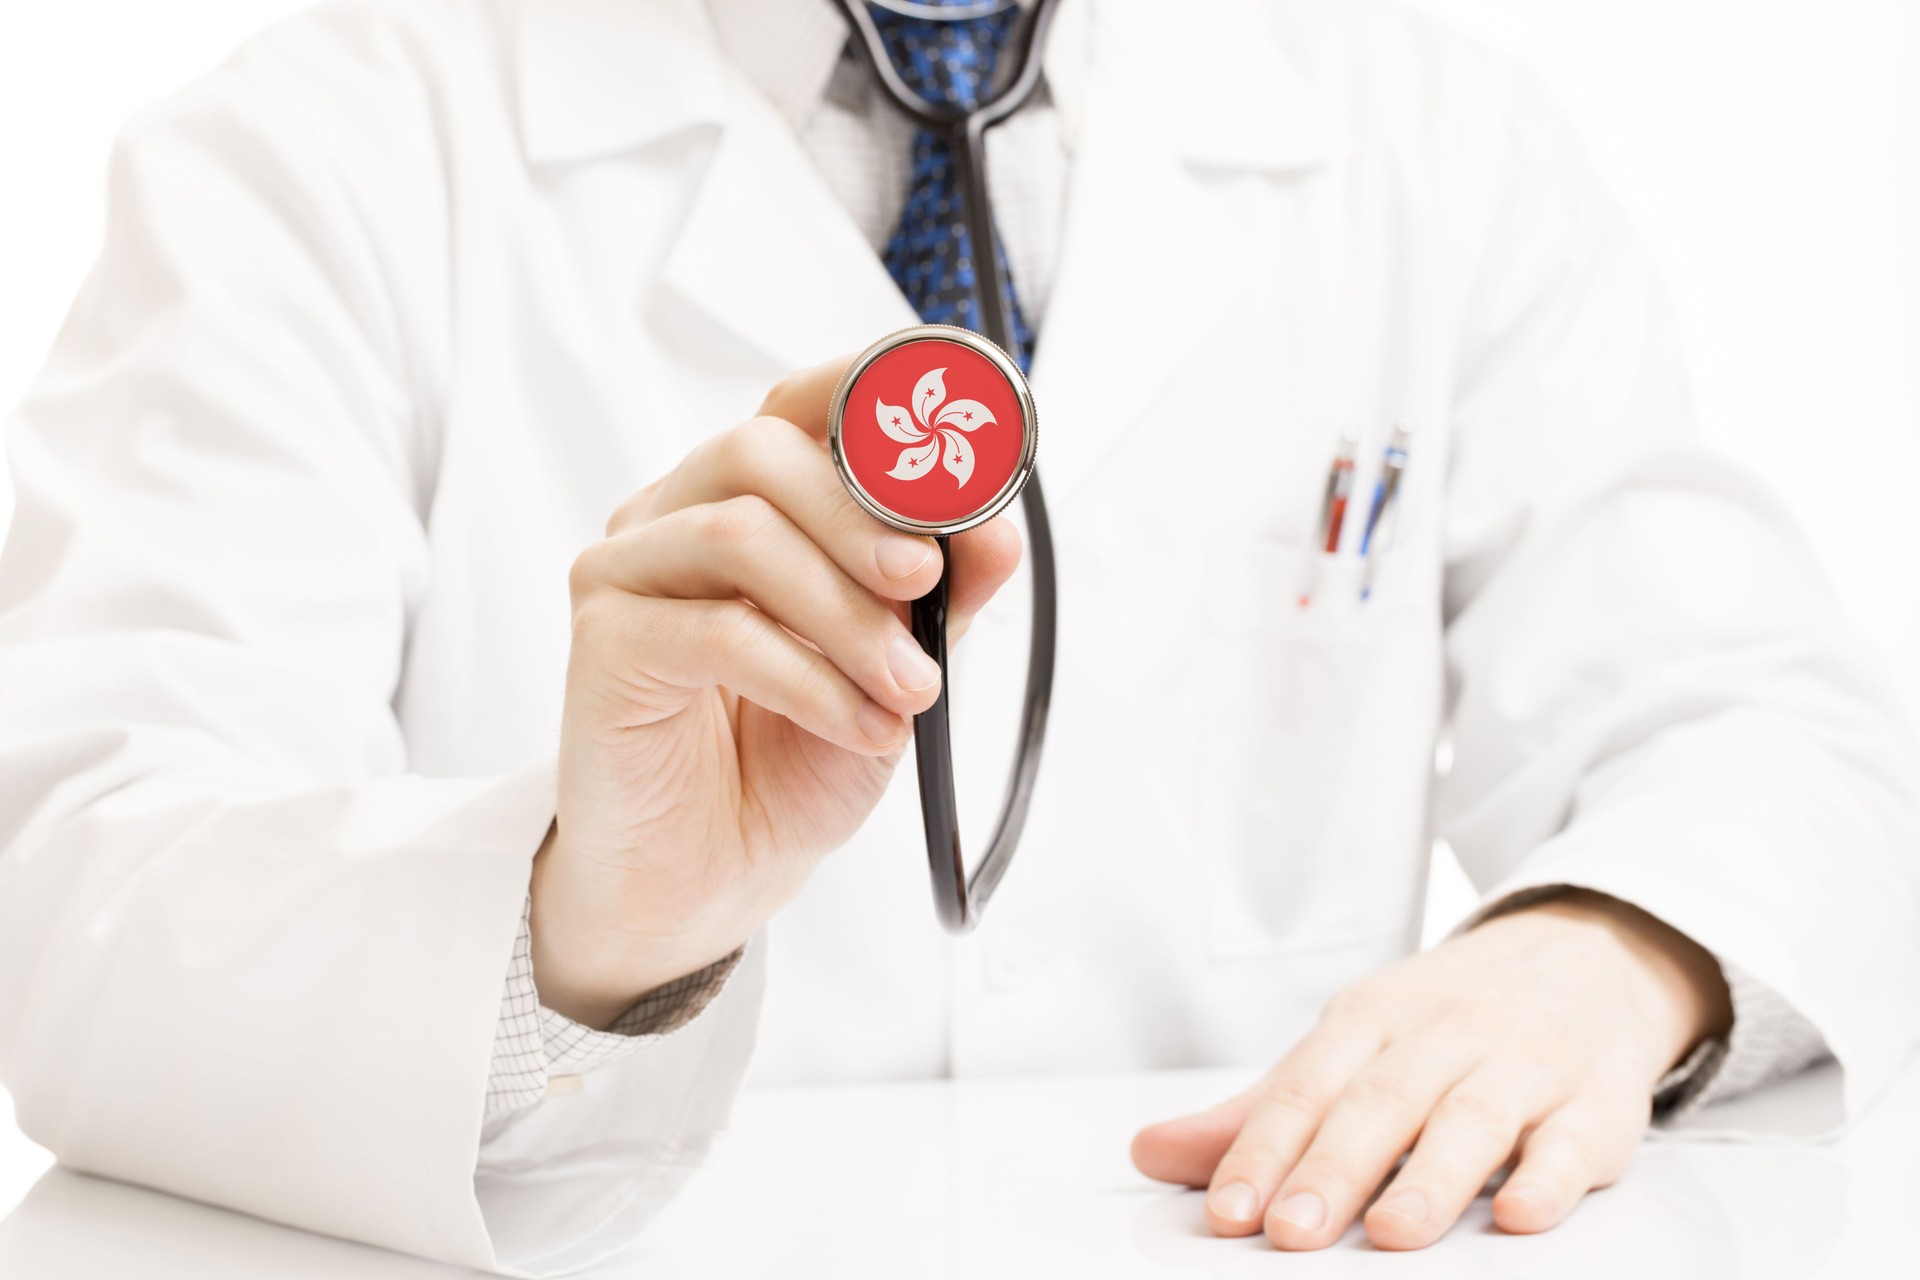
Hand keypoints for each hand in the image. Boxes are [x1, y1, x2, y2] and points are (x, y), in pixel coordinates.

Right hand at [531, 357, 1021, 1026]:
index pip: (797, 404)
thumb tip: (994, 528)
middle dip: (861, 514)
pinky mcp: (604, 644)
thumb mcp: (894, 671)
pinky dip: (810, 679)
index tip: (952, 438)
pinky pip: (717, 632)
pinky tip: (858, 725)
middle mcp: (676, 516)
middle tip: (925, 582)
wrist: (709, 878)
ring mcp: (627, 573)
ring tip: (908, 689)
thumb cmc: (789, 760)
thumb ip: (940, 597)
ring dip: (848, 615)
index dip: (868, 395)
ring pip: (739, 534)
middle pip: (760, 450)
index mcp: (745, 500)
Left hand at [1131, 890, 1732, 1249]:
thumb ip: (1259, 1111)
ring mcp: (1523, 1065)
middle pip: (1380, 1103)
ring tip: (1389, 1234)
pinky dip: (1547, 1178)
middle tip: (1289, 1232)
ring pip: (1471, 1121)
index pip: (1306, 1086)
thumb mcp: (1352, 1045)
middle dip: (1332, 1169)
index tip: (1226, 1210)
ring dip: (1430, 1179)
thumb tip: (1151, 1153)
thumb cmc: (1447, 1019)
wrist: (1586, 958)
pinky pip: (1571, 1140)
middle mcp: (1444, 1034)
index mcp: (1372, 1017)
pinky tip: (1519, 1215)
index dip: (1263, 1149)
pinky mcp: (1596, 1103)